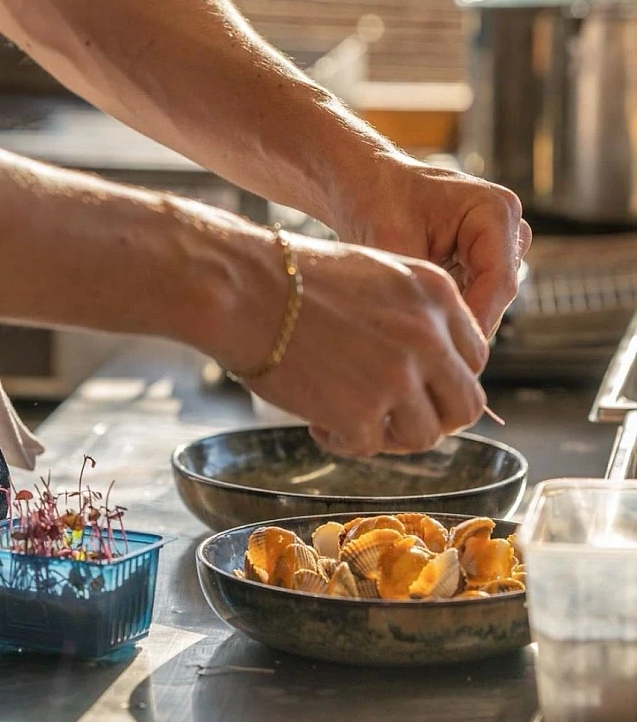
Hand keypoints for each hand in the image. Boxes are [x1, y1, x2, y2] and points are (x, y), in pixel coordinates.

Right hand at [222, 235, 489, 456]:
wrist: (244, 289)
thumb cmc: (294, 278)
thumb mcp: (377, 274)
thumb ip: (415, 316)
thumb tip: (428, 368)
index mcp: (437, 296)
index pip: (475, 358)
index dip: (448, 380)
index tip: (421, 387)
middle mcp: (428, 337)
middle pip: (465, 404)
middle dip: (436, 418)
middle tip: (399, 418)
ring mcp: (398, 378)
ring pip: (426, 436)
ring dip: (393, 436)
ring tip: (354, 420)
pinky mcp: (361, 413)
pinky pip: (370, 447)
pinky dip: (345, 441)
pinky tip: (319, 422)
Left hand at [325, 147, 530, 337]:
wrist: (367, 183)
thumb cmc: (378, 199)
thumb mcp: (393, 243)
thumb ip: (421, 287)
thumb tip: (433, 335)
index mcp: (494, 211)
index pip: (499, 281)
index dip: (476, 320)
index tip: (448, 351)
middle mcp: (506, 226)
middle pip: (497, 294)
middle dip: (464, 322)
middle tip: (426, 352)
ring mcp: (498, 244)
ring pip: (487, 300)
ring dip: (456, 317)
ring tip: (416, 335)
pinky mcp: (483, 259)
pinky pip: (475, 297)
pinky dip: (449, 310)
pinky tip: (419, 320)